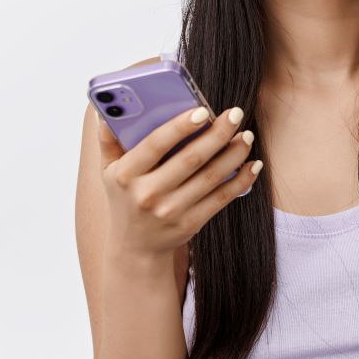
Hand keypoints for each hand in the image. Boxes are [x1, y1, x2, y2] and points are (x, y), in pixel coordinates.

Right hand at [95, 104, 260, 258]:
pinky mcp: (190, 225)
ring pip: (211, 177)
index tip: (203, 110)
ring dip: (234, 154)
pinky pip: (221, 198)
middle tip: (236, 114)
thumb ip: (108, 140)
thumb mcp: (109, 171)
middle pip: (190, 158)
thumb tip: (106, 111)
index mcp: (126, 174)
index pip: (156, 144)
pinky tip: (252, 164)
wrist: (135, 248)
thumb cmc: (125, 198)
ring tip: (246, 136)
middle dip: (218, 134)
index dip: (180, 126)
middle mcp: (147, 194)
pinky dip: (240, 180)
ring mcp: (170, 212)